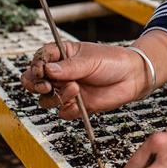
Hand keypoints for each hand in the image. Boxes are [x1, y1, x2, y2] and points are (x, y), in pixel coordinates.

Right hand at [21, 41, 147, 118]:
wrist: (132, 78)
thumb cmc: (113, 61)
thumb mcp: (90, 59)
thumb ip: (69, 67)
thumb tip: (47, 69)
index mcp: (62, 55)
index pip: (40, 59)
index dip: (37, 65)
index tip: (42, 70)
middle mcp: (61, 74)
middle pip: (34, 81)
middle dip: (36, 85)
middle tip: (47, 85)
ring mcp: (67, 90)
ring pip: (45, 99)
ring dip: (56, 97)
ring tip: (75, 89)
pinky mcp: (76, 105)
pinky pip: (62, 112)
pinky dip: (68, 109)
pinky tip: (79, 103)